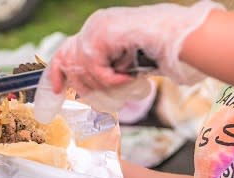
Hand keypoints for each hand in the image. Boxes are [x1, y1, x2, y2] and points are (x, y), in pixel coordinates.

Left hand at [49, 1, 223, 106]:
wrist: (177, 36)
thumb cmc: (157, 50)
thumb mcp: (121, 62)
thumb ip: (103, 69)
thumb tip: (85, 90)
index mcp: (96, 30)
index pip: (65, 50)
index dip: (57, 72)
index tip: (56, 91)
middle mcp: (92, 26)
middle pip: (69, 62)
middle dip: (83, 84)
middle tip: (100, 95)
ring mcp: (95, 28)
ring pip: (83, 69)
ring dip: (104, 83)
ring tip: (123, 82)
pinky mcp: (101, 34)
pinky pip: (95, 67)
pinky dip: (111, 78)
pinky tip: (127, 77)